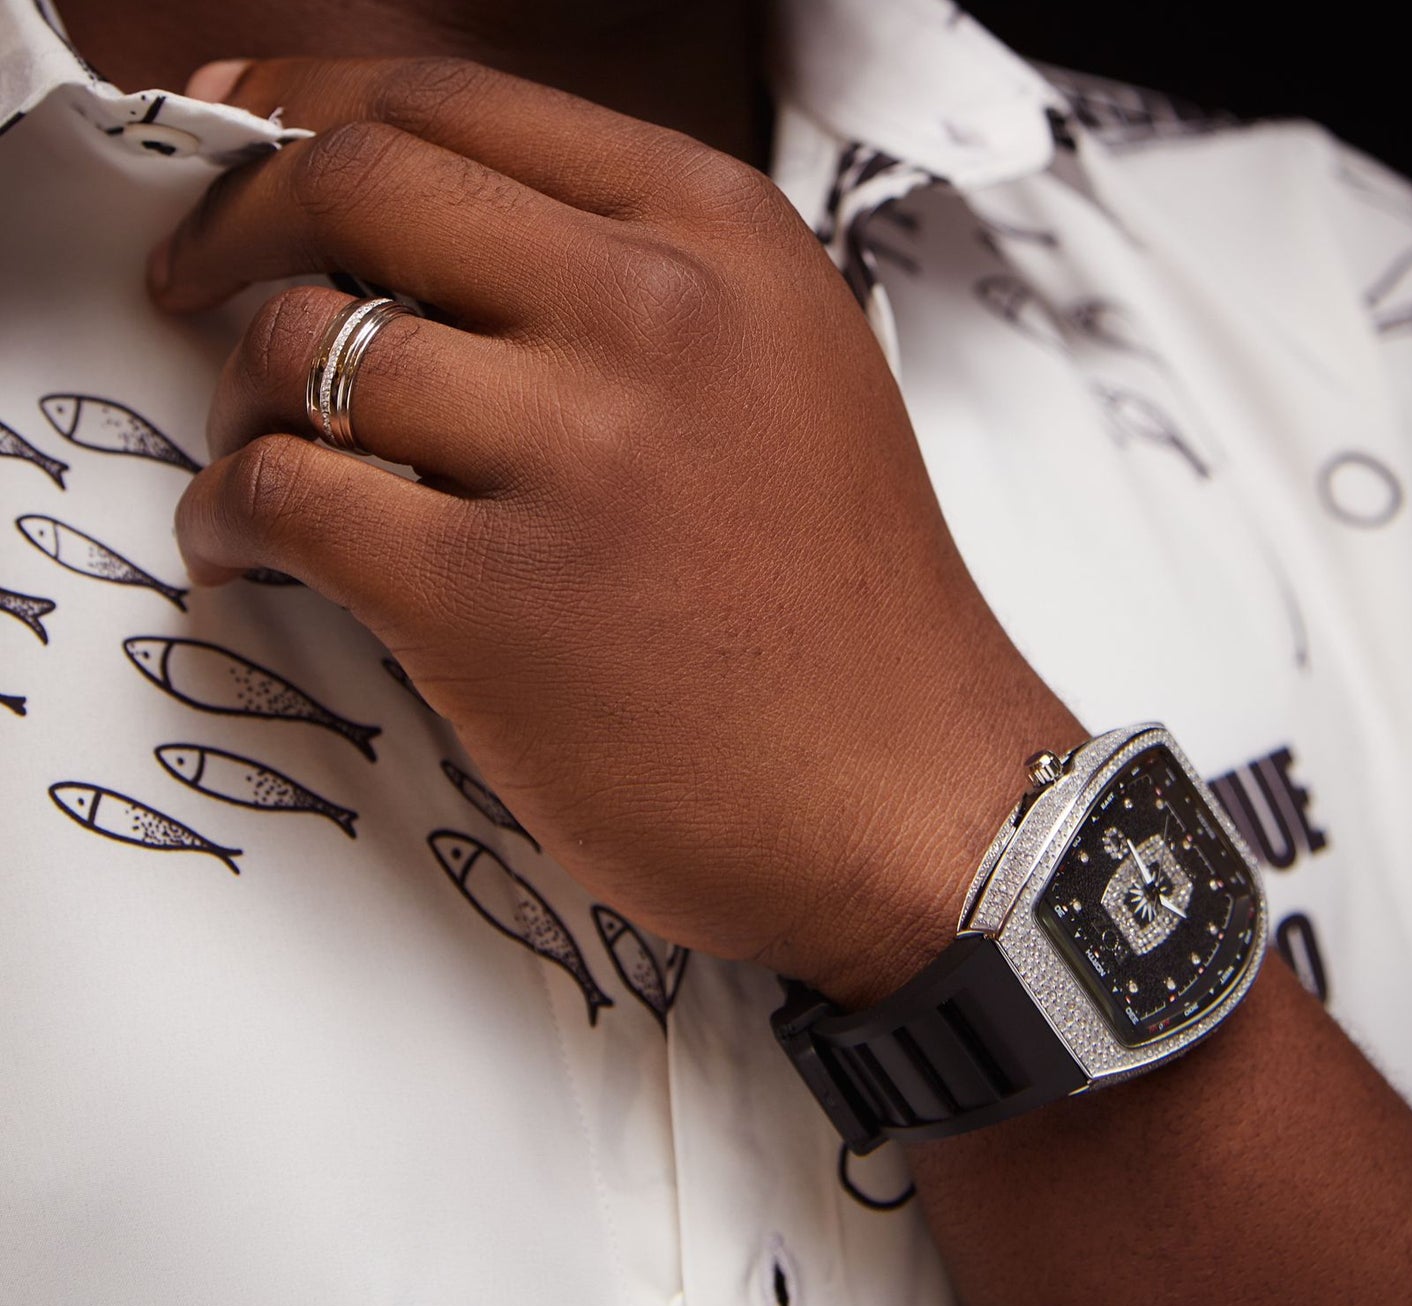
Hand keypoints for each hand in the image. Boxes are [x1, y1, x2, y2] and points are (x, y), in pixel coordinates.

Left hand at [155, 57, 1074, 1004]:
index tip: (246, 144)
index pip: (457, 102)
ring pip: (300, 349)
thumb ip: (639, 293)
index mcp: (721, 243)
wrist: (916, 802)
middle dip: (237, 225)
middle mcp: (649, 318)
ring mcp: (572, 456)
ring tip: (256, 466)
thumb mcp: (789, 382)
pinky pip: (283, 500)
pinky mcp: (493, 603)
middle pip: (355, 183)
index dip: (309, 111)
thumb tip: (447, 271)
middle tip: (201, 290)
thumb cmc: (851, 624)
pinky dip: (228, 518)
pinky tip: (248, 553)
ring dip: (238, 404)